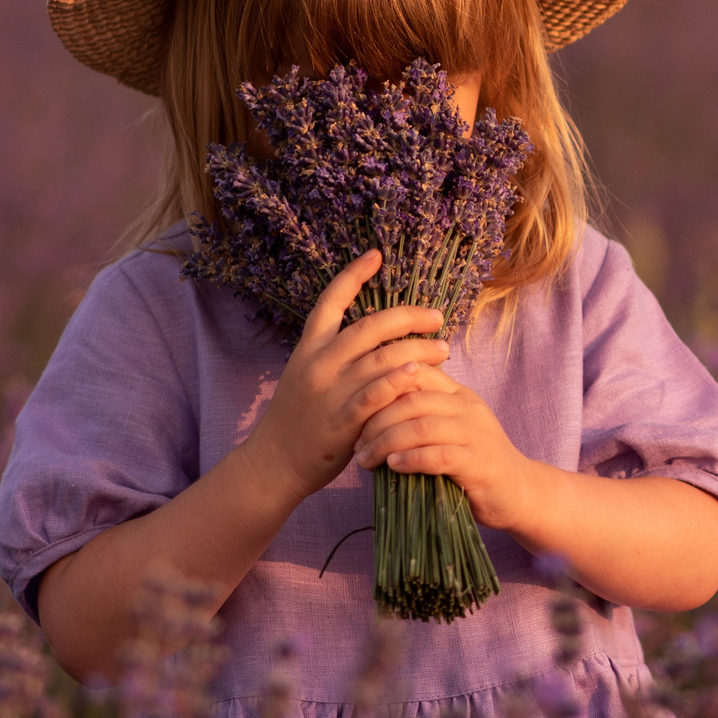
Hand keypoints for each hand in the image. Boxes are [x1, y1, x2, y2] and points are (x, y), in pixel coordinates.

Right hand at [242, 251, 451, 503]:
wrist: (274, 462)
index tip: (377, 254)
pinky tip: (421, 372)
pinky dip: (399, 380)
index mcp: (308, 348)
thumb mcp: (305, 375)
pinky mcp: (343, 421)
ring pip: (381, 358)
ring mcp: (330, 391)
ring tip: (443, 349)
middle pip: (369, 326)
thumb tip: (375, 333)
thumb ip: (333, 354)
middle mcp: (318, 363)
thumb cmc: (297, 419)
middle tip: (437, 316)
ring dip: (418, 349)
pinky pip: (376, 394)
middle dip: (408, 316)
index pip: (330, 301)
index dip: (353, 274)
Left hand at [352, 366, 545, 531]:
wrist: (519, 492)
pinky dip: (411, 459)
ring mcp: (476, 434)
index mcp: (458, 393)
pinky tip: (392, 466)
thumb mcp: (449, 429)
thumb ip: (421, 415)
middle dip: (376, 421)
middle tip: (356, 443)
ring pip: (422, 426)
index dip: (381, 387)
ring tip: (366, 459)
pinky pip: (439, 455)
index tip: (356, 410)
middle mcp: (468, 407)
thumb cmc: (473, 462)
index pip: (416, 372)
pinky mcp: (479, 463)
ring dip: (386, 442)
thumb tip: (369, 413)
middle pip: (412, 399)